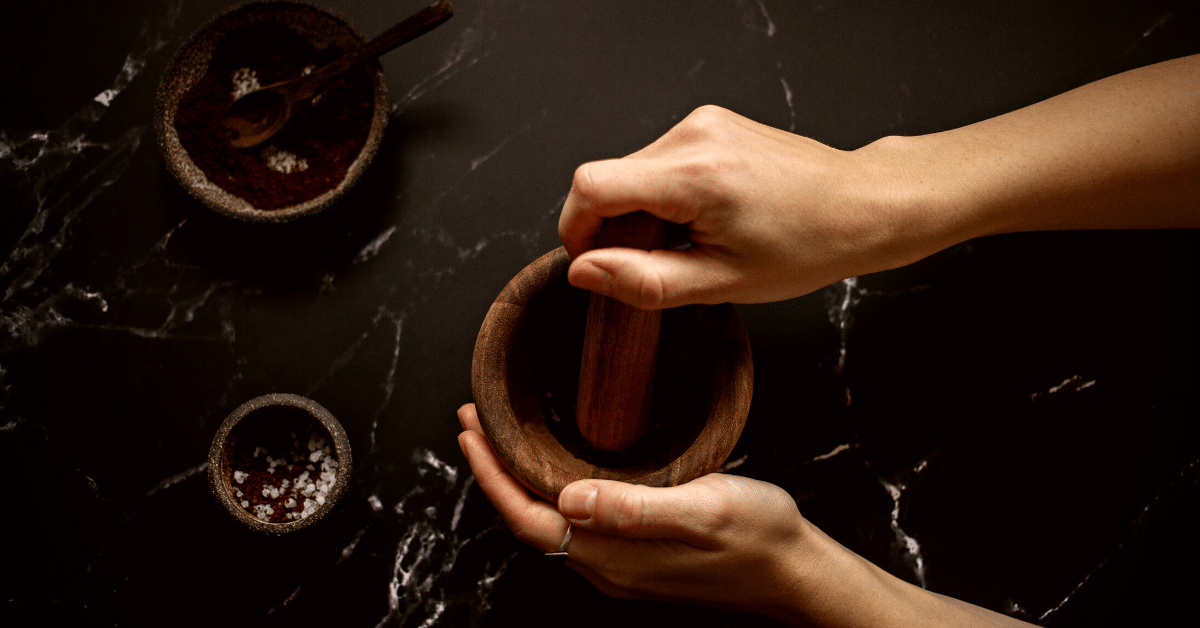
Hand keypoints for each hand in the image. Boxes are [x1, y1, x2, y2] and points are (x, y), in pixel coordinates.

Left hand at [455, 403, 810, 619]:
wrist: (796, 570)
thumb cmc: (759, 536)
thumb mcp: (705, 509)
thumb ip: (637, 507)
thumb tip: (571, 497)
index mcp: (614, 555)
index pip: (528, 516)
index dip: (492, 475)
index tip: (472, 429)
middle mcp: (607, 565)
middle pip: (528, 518)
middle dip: (494, 471)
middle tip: (475, 419)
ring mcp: (620, 563)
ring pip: (549, 519)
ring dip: (519, 477)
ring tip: (502, 434)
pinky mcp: (635, 554)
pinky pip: (574, 520)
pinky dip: (549, 485)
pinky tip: (555, 459)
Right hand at [557, 105, 926, 307]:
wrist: (859, 206)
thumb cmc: (805, 246)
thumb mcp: (719, 282)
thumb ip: (642, 281)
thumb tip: (581, 273)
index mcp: (695, 175)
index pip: (592, 186)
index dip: (577, 230)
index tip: (596, 263)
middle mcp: (694, 135)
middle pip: (607, 178)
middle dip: (612, 227)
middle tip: (654, 264)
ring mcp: (703, 123)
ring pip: (630, 170)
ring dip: (638, 212)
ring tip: (686, 244)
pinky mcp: (710, 124)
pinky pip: (657, 161)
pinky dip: (661, 196)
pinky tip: (697, 221)